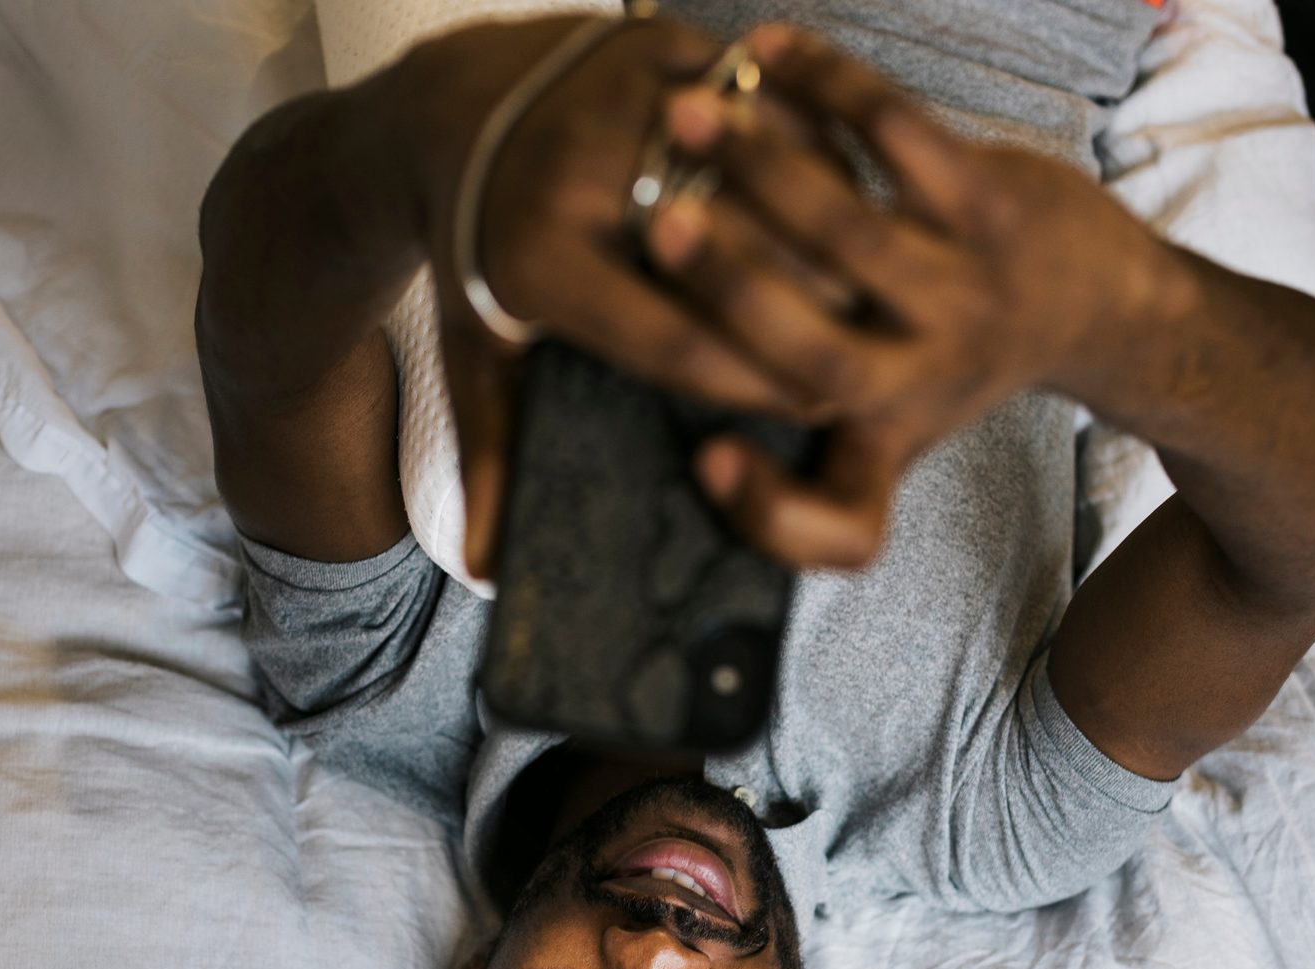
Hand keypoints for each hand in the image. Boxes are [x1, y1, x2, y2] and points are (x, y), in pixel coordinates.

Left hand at [391, 15, 831, 578]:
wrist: (444, 109)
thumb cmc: (475, 253)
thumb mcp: (473, 353)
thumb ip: (491, 456)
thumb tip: (488, 569)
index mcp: (537, 256)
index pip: (670, 336)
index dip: (747, 380)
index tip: (805, 408)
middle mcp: (577, 167)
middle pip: (733, 250)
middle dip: (805, 305)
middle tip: (861, 347)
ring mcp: (623, 93)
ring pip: (765, 168)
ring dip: (828, 222)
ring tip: (870, 280)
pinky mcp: (660, 40)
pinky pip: (770, 101)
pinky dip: (820, 149)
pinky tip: (856, 200)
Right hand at [642, 23, 1182, 567]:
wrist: (1100, 307)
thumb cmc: (948, 364)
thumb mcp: (889, 439)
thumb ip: (810, 482)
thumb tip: (706, 467)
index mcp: (888, 438)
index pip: (843, 521)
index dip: (771, 510)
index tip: (706, 461)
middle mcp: (929, 378)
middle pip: (820, 356)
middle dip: (732, 289)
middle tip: (658, 224)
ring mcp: (965, 288)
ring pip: (852, 233)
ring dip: (765, 169)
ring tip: (685, 116)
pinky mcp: (992, 203)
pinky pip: (900, 134)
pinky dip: (829, 87)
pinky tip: (764, 52)